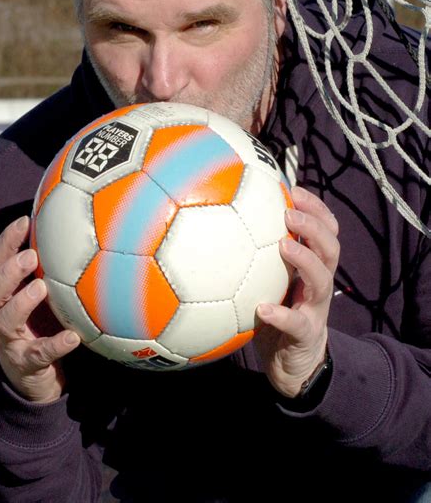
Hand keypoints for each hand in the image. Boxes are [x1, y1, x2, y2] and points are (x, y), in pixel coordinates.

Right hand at [0, 216, 80, 402]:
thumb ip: (55, 268)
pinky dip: (55, 345)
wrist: (35, 376)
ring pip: (5, 320)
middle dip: (8, 271)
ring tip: (41, 287)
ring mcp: (10, 339)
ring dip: (22, 302)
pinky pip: (38, 354)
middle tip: (30, 256)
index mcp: (6, 292)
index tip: (26, 221)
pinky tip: (73, 337)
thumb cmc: (43, 322)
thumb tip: (85, 230)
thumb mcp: (46, 294)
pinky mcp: (26, 363)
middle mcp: (0, 313)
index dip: (7, 240)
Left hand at [255, 187, 338, 397]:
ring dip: (304, 259)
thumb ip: (258, 257)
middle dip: (314, 226)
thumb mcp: (269, 282)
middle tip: (289, 213)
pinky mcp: (306, 335)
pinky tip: (262, 308)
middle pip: (330, 248)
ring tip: (284, 245)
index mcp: (312, 267)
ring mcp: (315, 309)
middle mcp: (318, 284)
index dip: (316, 208)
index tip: (293, 189)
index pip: (325, 230)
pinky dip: (281, 314)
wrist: (293, 366)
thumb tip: (223, 221)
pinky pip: (297, 324)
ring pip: (322, 280)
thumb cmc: (275, 315)